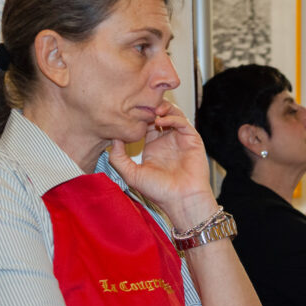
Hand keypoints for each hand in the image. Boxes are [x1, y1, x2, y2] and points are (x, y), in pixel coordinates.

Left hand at [108, 101, 217, 228]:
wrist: (181, 200)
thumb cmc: (159, 192)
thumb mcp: (131, 174)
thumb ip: (118, 157)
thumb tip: (112, 138)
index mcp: (153, 148)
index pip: (145, 124)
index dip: (138, 117)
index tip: (127, 113)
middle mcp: (167, 142)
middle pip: (160, 115)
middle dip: (150, 108)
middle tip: (141, 106)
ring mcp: (180, 140)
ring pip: (173, 115)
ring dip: (164, 108)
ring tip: (153, 109)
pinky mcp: (192, 140)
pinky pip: (183, 122)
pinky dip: (173, 117)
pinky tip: (161, 120)